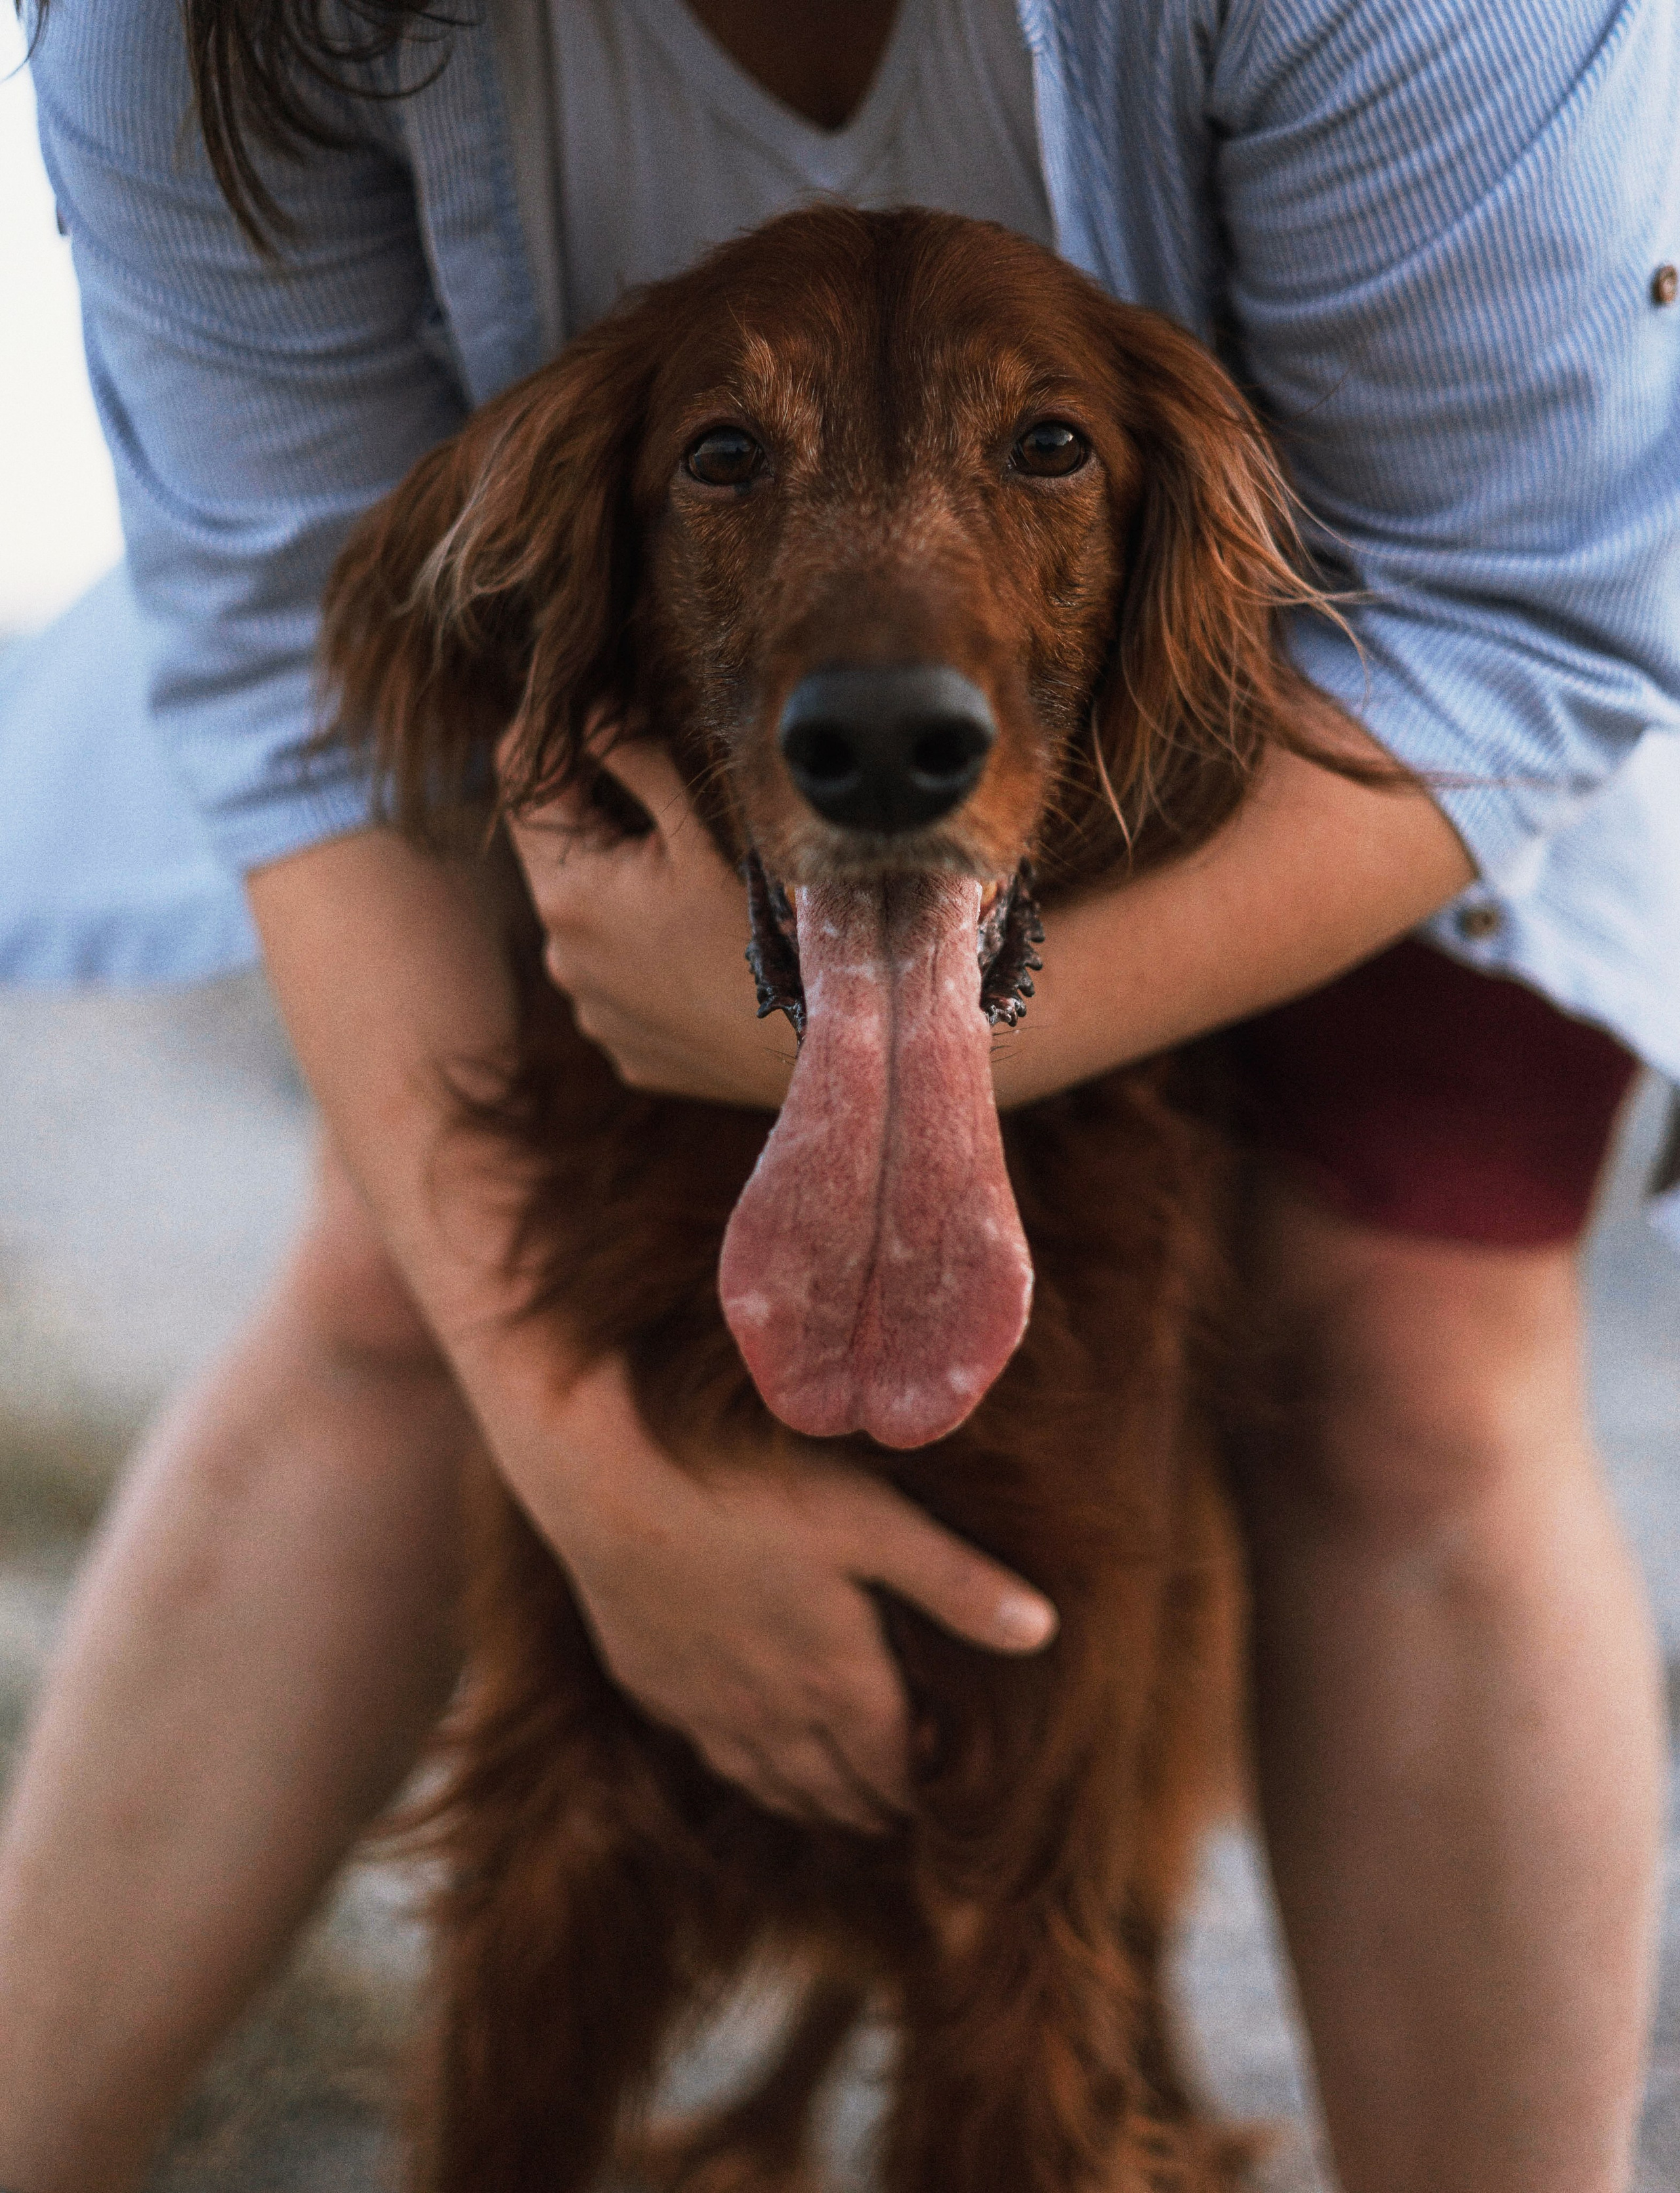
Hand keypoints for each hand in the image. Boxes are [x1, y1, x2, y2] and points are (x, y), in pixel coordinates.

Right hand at [499, 1353, 1057, 1834]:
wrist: (609, 1477)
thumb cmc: (751, 1486)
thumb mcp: (874, 1522)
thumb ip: (958, 1584)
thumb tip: (1047, 1631)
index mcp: (836, 1683)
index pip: (893, 1767)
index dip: (924, 1786)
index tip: (947, 1791)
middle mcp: (770, 1714)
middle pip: (834, 1788)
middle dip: (875, 1804)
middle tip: (902, 1811)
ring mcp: (704, 1705)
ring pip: (769, 1781)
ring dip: (812, 1798)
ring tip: (840, 1801)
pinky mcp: (652, 1682)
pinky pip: (709, 1749)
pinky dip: (744, 1765)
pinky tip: (749, 1750)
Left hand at [505, 738, 797, 1107]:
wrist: (825, 1050)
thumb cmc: (773, 930)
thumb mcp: (703, 824)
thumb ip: (630, 753)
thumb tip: (582, 703)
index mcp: (567, 894)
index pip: (522, 787)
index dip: (554, 738)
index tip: (596, 710)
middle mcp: (562, 960)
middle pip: (567, 857)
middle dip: (608, 822)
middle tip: (684, 809)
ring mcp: (595, 1015)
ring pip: (599, 924)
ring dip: (634, 896)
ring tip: (711, 899)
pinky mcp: (631, 1054)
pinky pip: (628, 986)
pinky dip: (656, 961)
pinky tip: (715, 960)